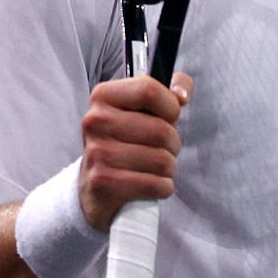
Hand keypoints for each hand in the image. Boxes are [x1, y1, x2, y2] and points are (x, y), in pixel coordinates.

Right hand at [79, 72, 193, 229]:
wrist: (96, 185)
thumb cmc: (126, 142)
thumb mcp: (142, 110)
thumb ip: (170, 91)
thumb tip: (182, 95)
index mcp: (104, 96)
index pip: (149, 90)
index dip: (170, 107)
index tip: (169, 118)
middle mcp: (95, 121)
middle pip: (160, 130)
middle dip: (173, 144)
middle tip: (163, 149)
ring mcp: (97, 152)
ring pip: (161, 160)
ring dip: (169, 168)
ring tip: (156, 167)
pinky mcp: (102, 181)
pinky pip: (154, 184)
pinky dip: (163, 187)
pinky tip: (152, 184)